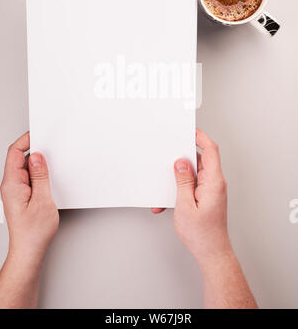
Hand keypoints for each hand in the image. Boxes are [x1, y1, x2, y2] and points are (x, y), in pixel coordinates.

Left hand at [0, 132, 58, 263]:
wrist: (29, 251)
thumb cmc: (33, 232)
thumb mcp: (43, 200)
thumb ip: (40, 176)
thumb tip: (37, 156)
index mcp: (12, 184)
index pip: (14, 152)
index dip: (26, 140)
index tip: (39, 134)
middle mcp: (10, 186)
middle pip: (19, 158)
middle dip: (35, 150)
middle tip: (50, 147)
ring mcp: (15, 191)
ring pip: (25, 168)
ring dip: (38, 164)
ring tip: (51, 164)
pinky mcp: (21, 196)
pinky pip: (29, 178)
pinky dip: (39, 174)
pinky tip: (48, 178)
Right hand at [152, 128, 230, 267]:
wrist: (211, 253)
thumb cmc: (202, 234)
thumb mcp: (185, 205)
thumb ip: (183, 181)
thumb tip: (181, 162)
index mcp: (214, 181)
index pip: (210, 150)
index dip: (200, 137)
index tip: (190, 130)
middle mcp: (215, 183)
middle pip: (200, 160)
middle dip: (183, 158)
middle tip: (170, 154)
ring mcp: (211, 190)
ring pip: (194, 173)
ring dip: (179, 179)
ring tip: (167, 188)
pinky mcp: (206, 197)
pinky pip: (192, 185)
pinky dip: (180, 190)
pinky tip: (170, 201)